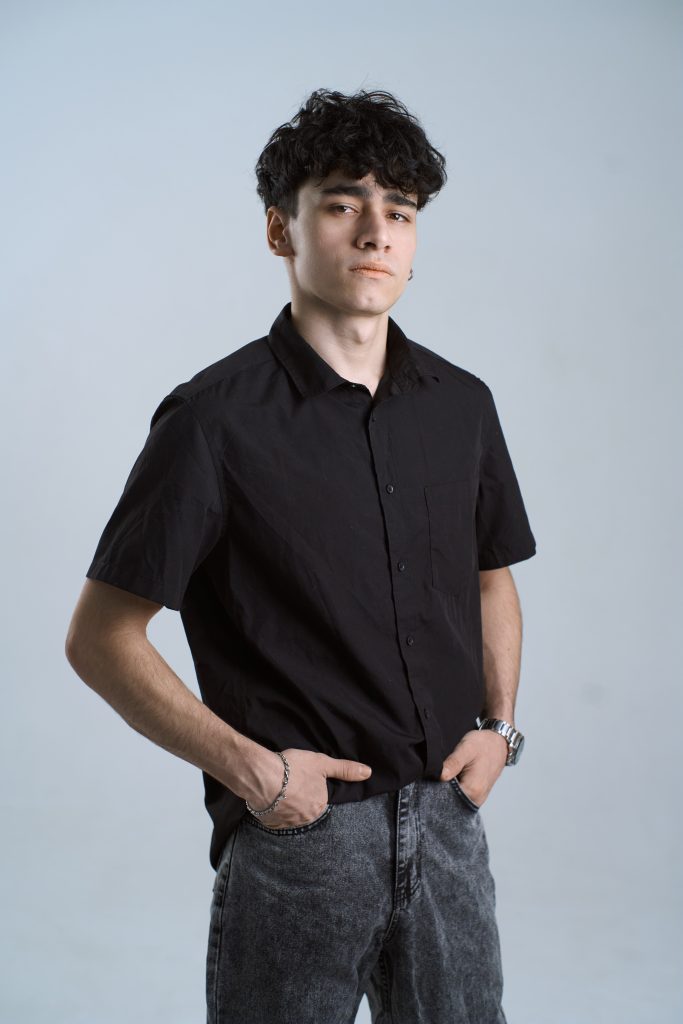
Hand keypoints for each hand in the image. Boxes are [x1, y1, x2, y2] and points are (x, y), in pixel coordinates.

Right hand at [245, 747, 371, 828]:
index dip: (311, 789)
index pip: (320, 800)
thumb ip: (345, 769)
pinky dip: (273, 810)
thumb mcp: (322, 763)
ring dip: (286, 806)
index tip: (303, 781)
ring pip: (290, 815)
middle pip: (306, 809)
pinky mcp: (270, 824)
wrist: (262, 777)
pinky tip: (269, 798)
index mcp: (320, 806)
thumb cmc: (293, 768)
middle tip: (291, 784)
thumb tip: (368, 773)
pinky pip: (275, 818)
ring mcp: (287, 823)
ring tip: (278, 790)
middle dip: (300, 799)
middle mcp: (306, 819)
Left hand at [439, 729, 507, 806]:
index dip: (436, 787)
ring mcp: (478, 798)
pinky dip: (455, 789)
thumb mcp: (466, 748)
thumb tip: (441, 776)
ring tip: (449, 772)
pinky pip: (462, 796)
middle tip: (441, 771)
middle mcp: (476, 798)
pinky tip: (454, 776)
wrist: (499, 743)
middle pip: (450, 801)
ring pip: (455, 799)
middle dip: (441, 789)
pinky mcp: (477, 795)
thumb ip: (453, 763)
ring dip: (449, 788)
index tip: (433, 775)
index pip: (446, 798)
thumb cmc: (483, 745)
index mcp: (473, 790)